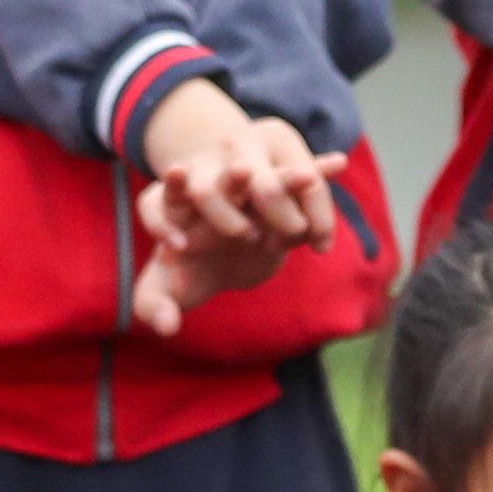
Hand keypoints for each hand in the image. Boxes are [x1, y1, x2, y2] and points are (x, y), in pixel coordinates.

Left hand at [130, 80, 352, 332]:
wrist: (216, 261)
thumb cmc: (186, 273)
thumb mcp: (163, 291)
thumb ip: (155, 307)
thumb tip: (166, 328)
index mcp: (174, 211)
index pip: (162, 200)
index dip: (169, 205)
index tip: (177, 241)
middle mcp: (210, 193)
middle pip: (219, 182)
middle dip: (230, 183)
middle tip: (243, 174)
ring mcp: (247, 194)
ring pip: (265, 182)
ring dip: (284, 180)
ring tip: (305, 177)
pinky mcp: (277, 199)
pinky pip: (298, 183)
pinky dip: (318, 173)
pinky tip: (338, 164)